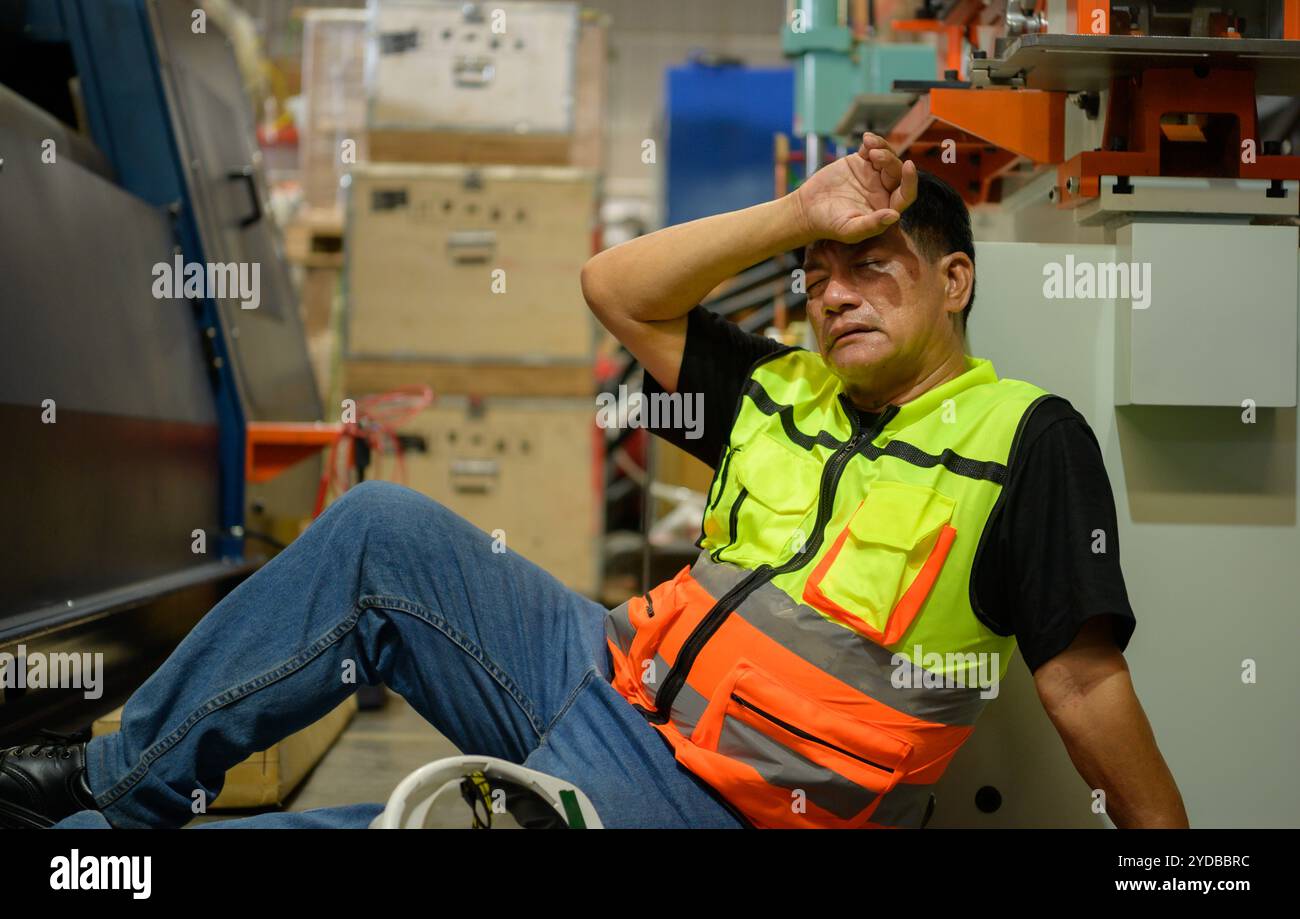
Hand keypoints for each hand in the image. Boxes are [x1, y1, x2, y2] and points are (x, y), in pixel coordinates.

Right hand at [792, 133, 917, 243]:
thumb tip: (895, 216)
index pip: (906, 194)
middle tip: (874, 155)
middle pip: (897, 171)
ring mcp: (872, 175)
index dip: (910, 181)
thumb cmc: (829, 225)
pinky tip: (866, 138)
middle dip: (889, 160)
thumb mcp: (850, 230)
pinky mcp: (860, 162)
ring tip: (868, 144)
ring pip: (887, 157)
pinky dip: (872, 142)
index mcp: (886, 208)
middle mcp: (883, 191)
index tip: (909, 165)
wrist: (808, 209)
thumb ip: (872, 225)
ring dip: (882, 147)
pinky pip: (872, 149)